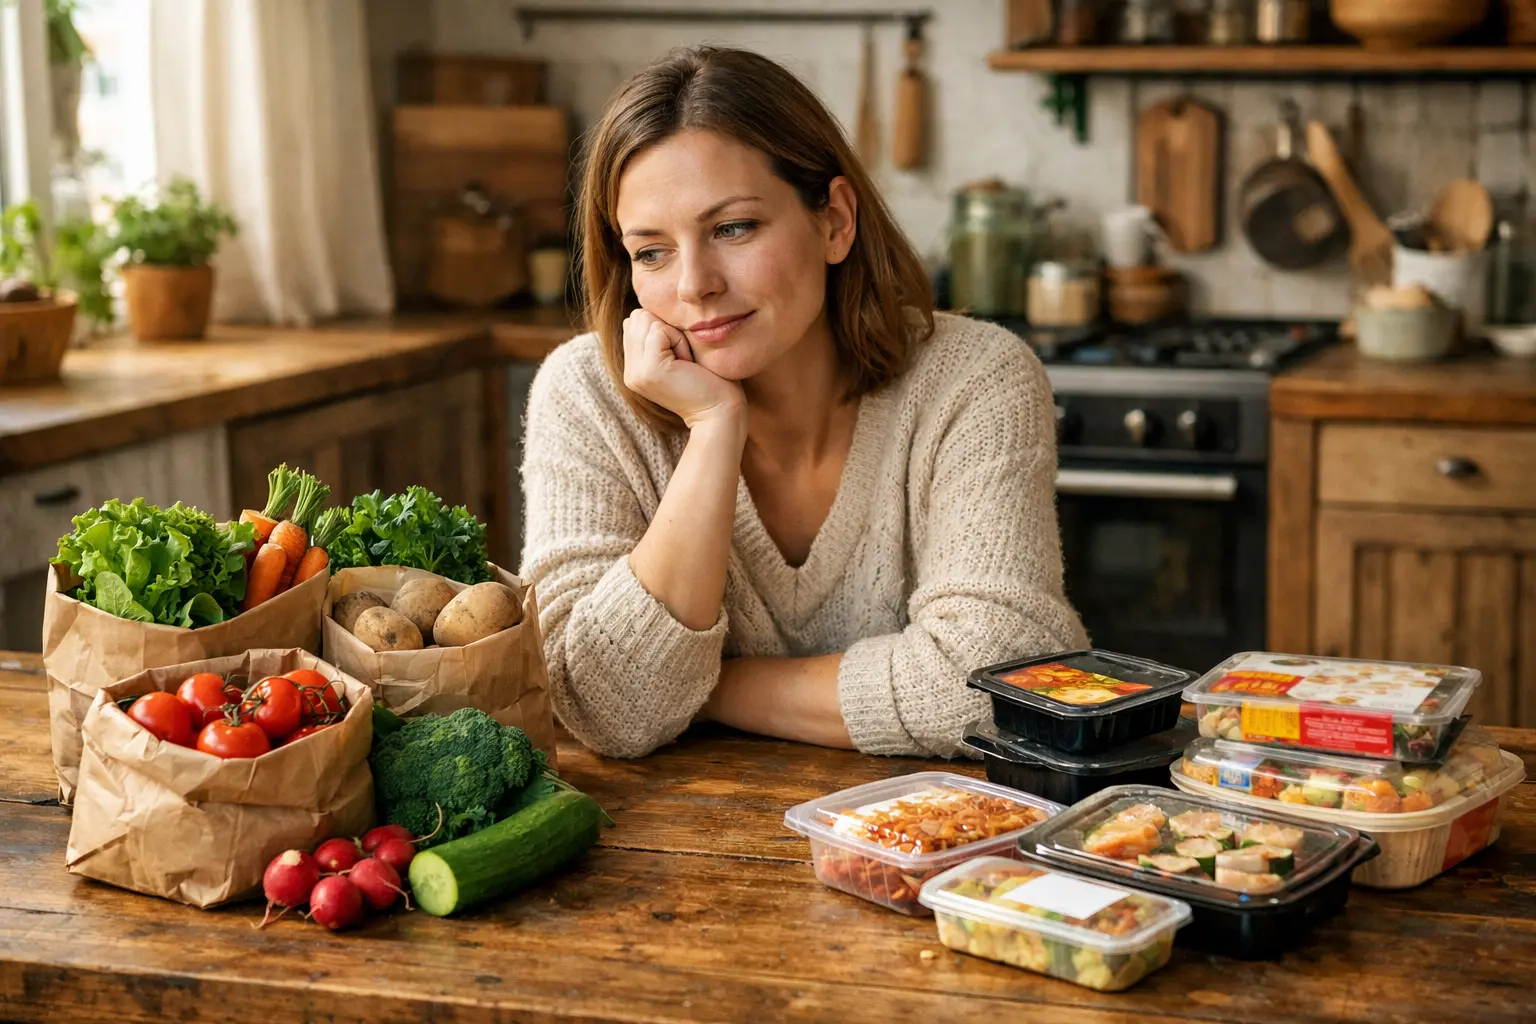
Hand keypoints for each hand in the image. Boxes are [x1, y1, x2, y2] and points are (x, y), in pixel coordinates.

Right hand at [622, 309, 744, 429]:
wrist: (719, 411)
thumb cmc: (709, 379)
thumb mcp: (677, 353)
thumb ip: (656, 336)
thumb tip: (641, 311)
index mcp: (634, 368)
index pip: (635, 321)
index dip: (663, 328)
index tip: (680, 356)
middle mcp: (630, 372)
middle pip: (638, 317)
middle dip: (667, 329)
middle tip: (684, 359)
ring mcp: (636, 372)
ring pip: (646, 320)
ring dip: (673, 335)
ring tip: (685, 361)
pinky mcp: (649, 369)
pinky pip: (658, 330)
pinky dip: (679, 340)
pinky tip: (687, 363)